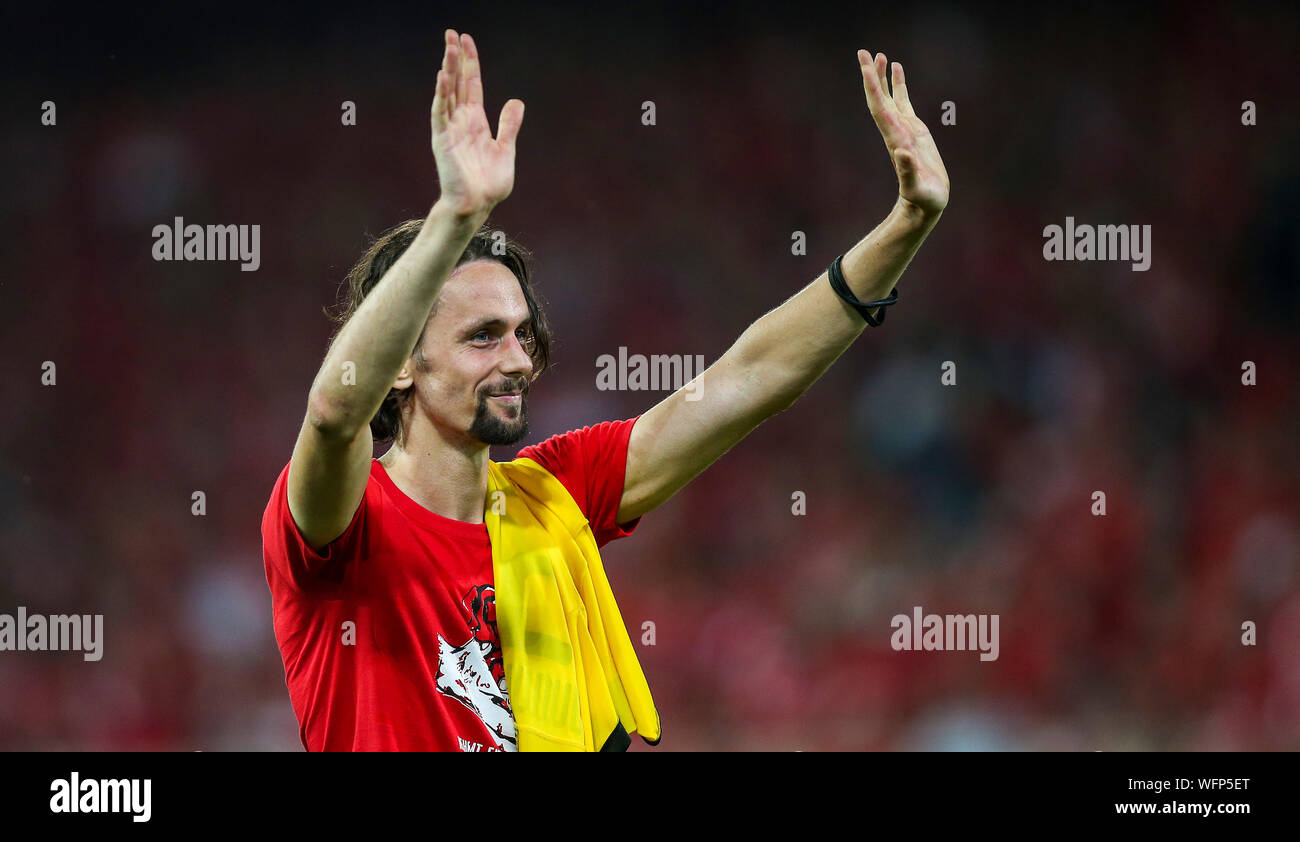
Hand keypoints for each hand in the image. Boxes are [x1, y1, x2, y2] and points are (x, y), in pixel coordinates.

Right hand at [431, 30, 524, 215]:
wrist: (477, 205)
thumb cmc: (489, 183)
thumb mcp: (505, 149)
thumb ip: (508, 125)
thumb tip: (516, 101)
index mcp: (476, 121)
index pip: (471, 84)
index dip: (470, 62)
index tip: (467, 41)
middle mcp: (461, 121)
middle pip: (457, 82)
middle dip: (455, 57)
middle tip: (452, 33)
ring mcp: (450, 129)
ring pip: (447, 92)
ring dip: (448, 69)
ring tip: (449, 46)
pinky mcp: (443, 140)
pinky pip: (440, 113)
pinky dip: (441, 95)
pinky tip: (442, 77)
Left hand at [858, 51, 948, 216]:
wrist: (924, 205)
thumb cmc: (922, 200)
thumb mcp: (916, 188)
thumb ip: (908, 172)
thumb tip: (902, 152)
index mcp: (895, 139)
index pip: (880, 109)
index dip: (873, 88)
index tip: (865, 67)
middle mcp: (895, 130)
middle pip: (879, 98)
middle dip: (871, 76)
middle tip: (862, 52)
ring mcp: (904, 128)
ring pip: (889, 97)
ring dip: (882, 77)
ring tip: (878, 55)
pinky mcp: (914, 130)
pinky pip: (904, 102)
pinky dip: (899, 85)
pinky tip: (897, 69)